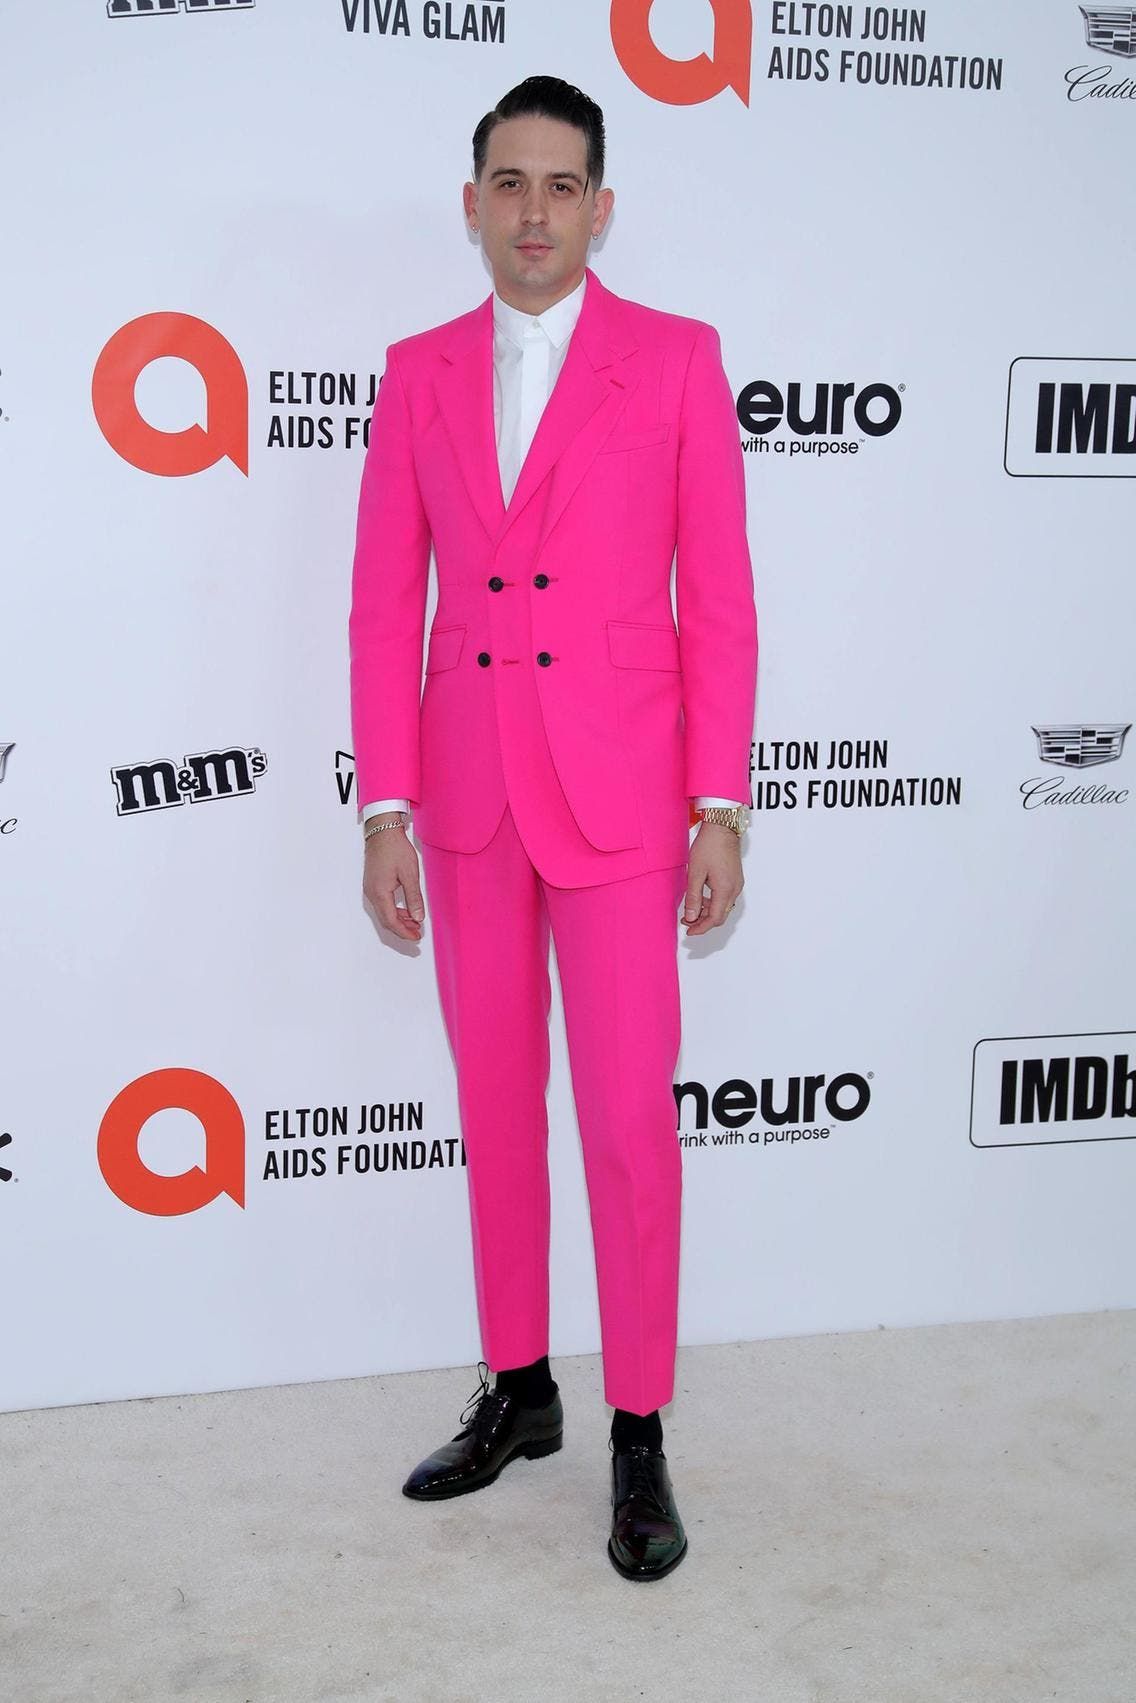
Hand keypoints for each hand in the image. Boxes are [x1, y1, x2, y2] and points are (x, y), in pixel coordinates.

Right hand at [362, 822, 424, 942]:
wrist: (382, 832)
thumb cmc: (395, 849)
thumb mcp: (410, 874)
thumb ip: (414, 898)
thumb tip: (418, 917)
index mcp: (380, 893)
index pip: (391, 921)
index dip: (404, 932)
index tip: (416, 938)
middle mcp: (372, 894)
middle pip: (386, 920)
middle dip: (402, 929)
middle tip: (417, 934)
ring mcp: (370, 889)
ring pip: (384, 913)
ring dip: (399, 920)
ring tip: (415, 922)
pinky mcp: (372, 884)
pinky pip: (382, 904)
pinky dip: (394, 911)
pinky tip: (406, 910)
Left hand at [682, 822, 742, 935]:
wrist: (722, 828)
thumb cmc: (709, 846)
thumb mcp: (695, 873)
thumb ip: (693, 898)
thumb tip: (691, 917)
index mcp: (725, 890)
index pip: (714, 919)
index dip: (701, 928)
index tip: (689, 932)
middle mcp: (734, 889)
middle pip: (720, 916)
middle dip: (703, 922)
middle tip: (687, 922)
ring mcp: (736, 884)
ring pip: (723, 907)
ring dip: (708, 912)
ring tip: (691, 910)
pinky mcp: (735, 879)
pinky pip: (725, 898)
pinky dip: (713, 903)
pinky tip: (701, 898)